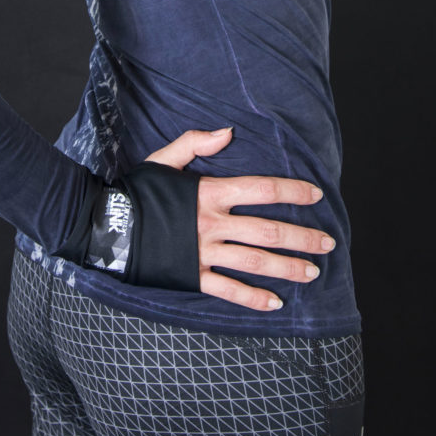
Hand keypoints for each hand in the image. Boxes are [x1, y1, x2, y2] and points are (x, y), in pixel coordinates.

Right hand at [144, 128, 333, 310]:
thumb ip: (195, 143)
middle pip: (268, 230)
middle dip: (302, 237)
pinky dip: (253, 297)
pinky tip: (275, 302)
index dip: (293, 191)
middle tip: (328, 244)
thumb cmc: (138, 191)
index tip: (316, 195)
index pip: (263, 189)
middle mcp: (212, 223)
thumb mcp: (164, 159)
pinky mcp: (192, 275)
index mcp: (210, 193)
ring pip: (255, 261)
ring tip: (312, 272)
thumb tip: (228, 133)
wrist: (107, 225)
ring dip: (287, 267)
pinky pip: (228, 289)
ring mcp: (203, 252)